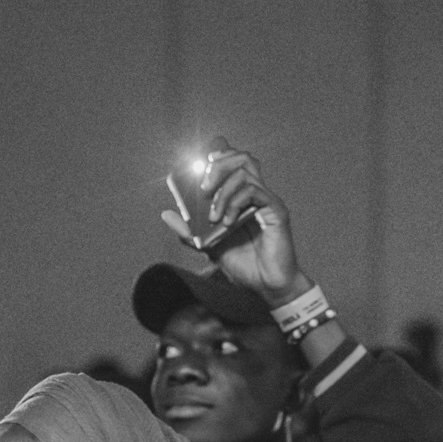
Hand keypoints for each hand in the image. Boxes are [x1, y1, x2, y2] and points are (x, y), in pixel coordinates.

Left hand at [161, 147, 313, 308]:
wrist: (267, 287)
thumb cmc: (245, 267)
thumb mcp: (209, 247)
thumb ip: (189, 231)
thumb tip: (166, 214)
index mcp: (241, 197)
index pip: (231, 160)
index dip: (216, 155)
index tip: (198, 167)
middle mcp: (255, 194)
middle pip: (239, 157)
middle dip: (217, 167)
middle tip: (203, 191)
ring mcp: (266, 200)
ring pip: (245, 169)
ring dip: (223, 190)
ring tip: (213, 216)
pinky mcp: (276, 210)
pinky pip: (254, 191)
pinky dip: (235, 203)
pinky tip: (227, 222)